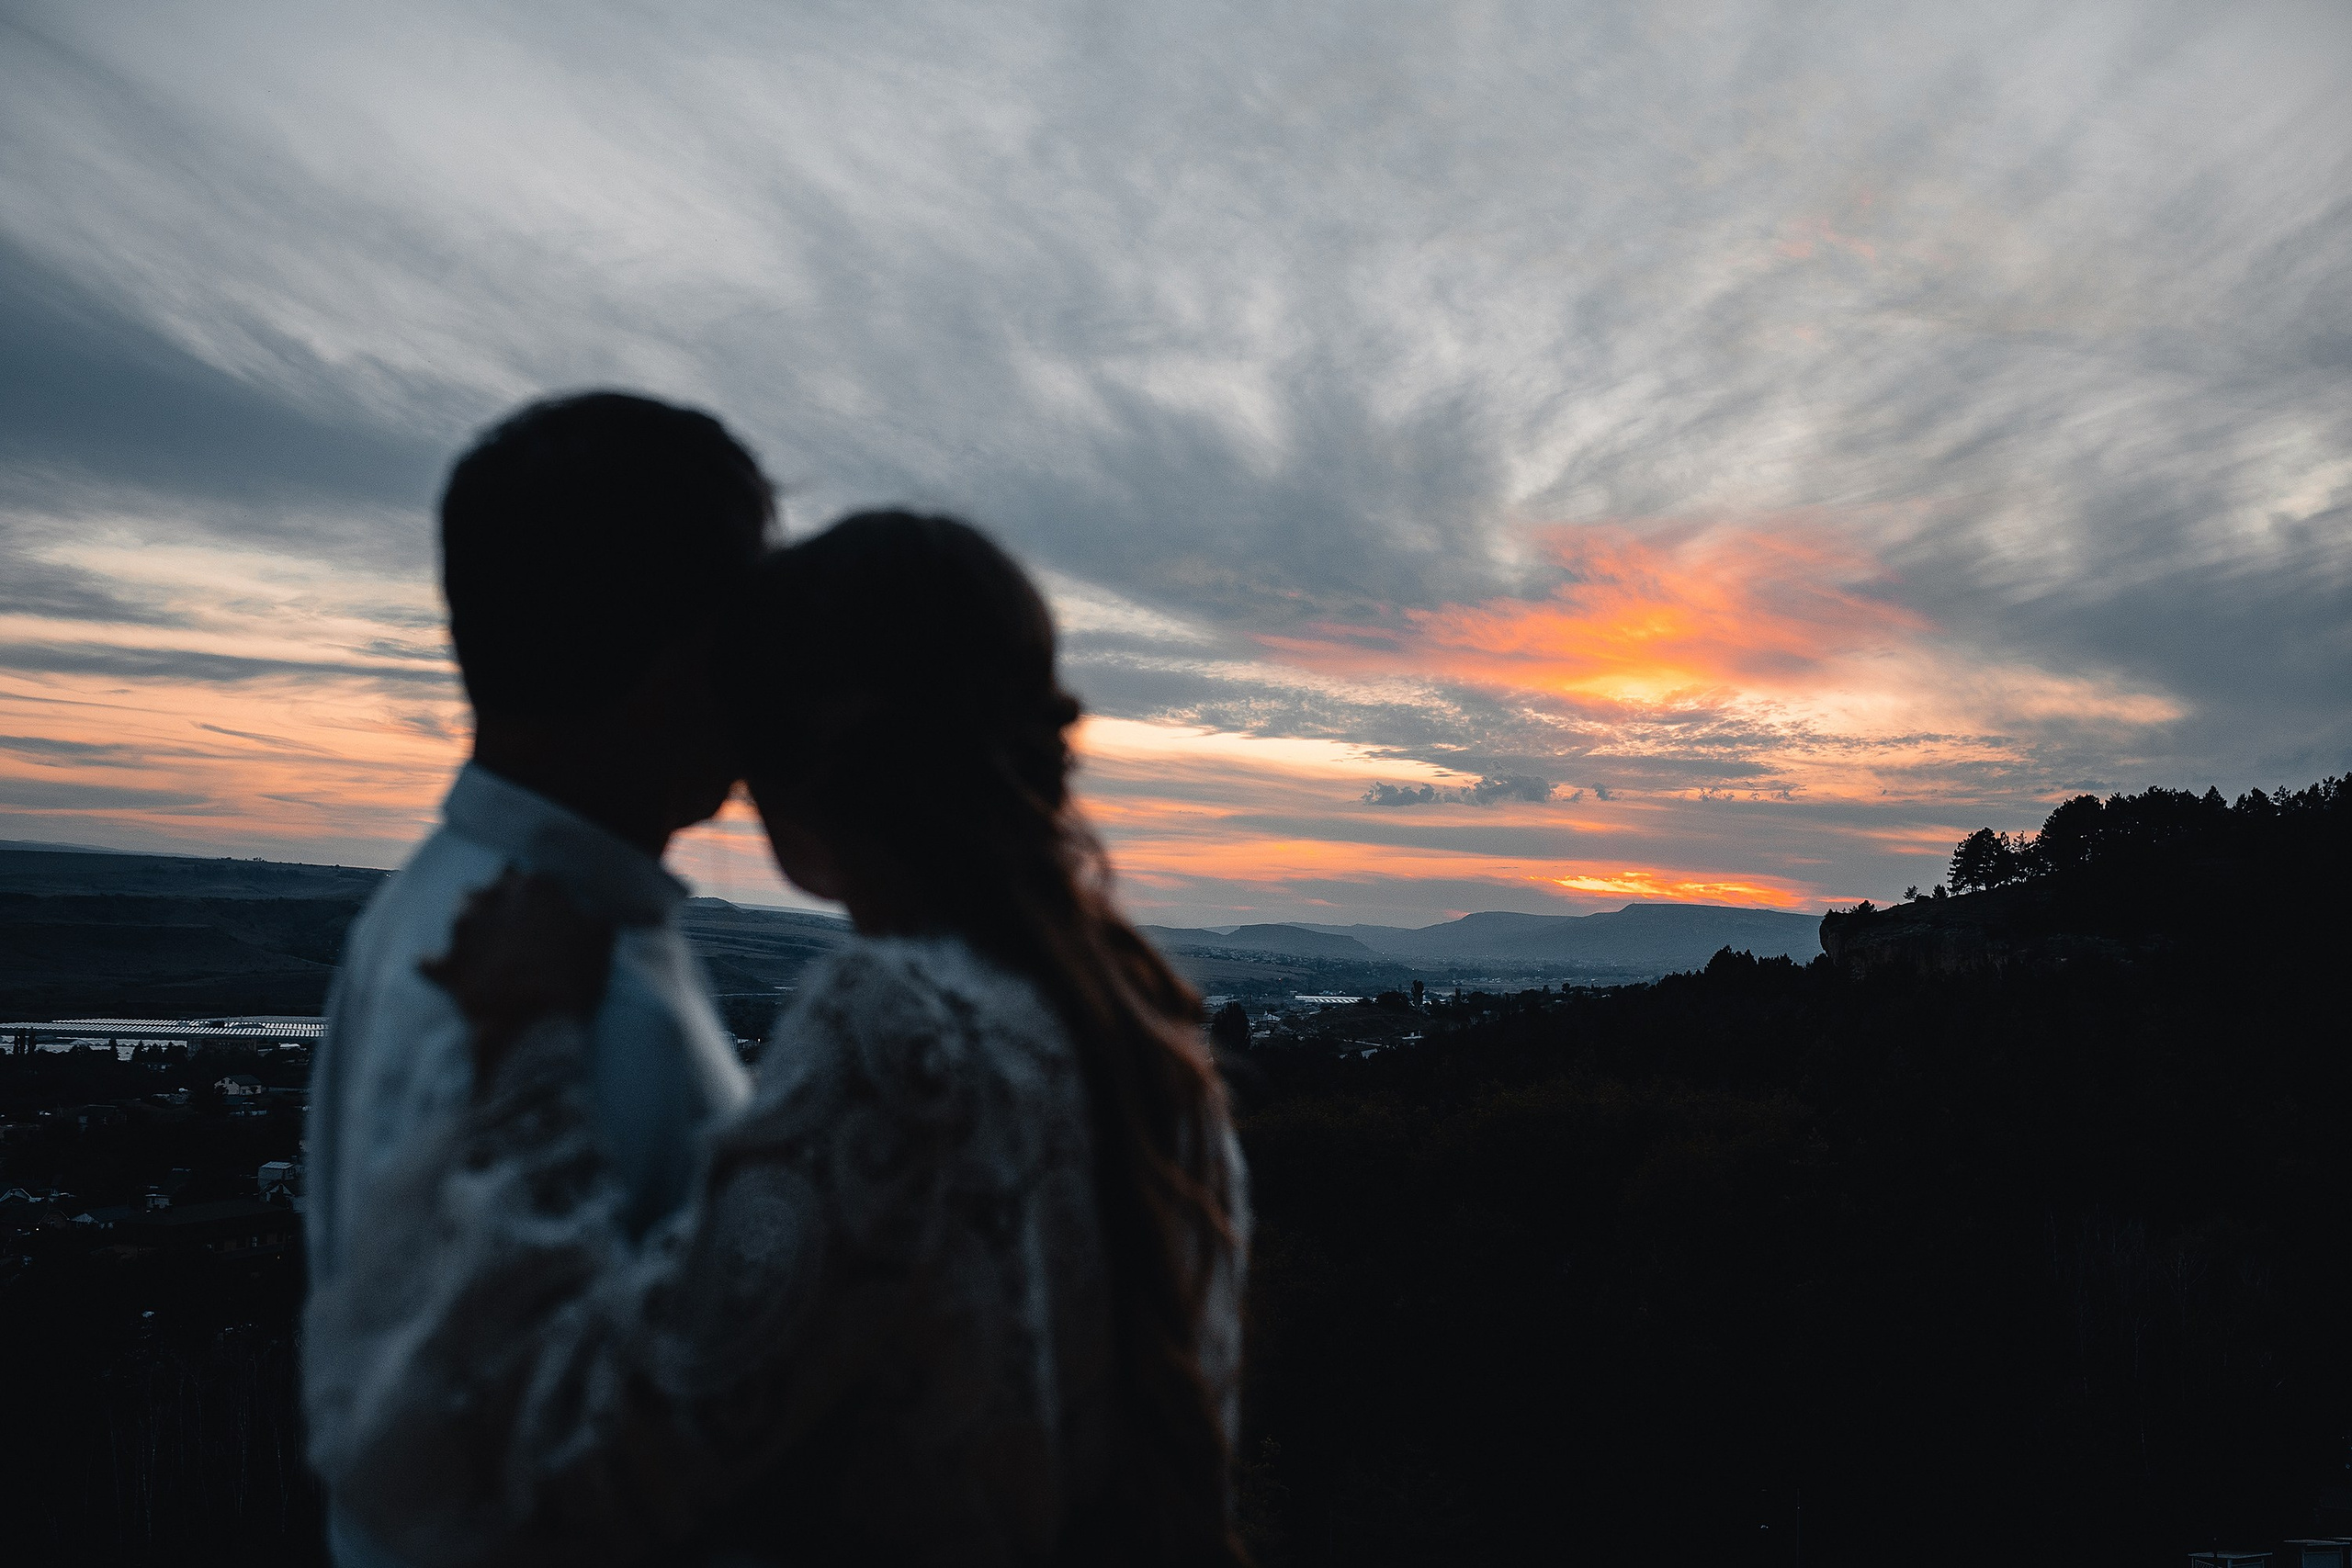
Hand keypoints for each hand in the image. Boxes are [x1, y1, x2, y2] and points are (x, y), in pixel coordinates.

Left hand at [420, 868, 613, 1080]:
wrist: (530, 1023)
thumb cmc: (571, 978)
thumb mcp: (599, 940)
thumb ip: (593, 917)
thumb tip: (593, 912)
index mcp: (535, 887)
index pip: (534, 877)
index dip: (541, 896)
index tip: (547, 912)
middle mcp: (494, 898)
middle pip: (493, 887)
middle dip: (501, 900)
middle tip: (514, 923)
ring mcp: (465, 929)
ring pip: (462, 911)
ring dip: (471, 922)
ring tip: (483, 940)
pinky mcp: (446, 962)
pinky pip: (430, 961)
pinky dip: (435, 964)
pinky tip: (438, 968)